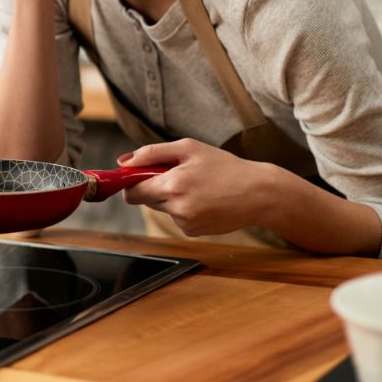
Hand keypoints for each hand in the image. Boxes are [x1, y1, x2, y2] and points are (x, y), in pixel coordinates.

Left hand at [118, 139, 279, 236]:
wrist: (258, 193)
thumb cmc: (224, 166)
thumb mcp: (188, 148)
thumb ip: (151, 153)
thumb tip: (122, 162)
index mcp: (172, 186)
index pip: (131, 192)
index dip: (130, 182)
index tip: (135, 175)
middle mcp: (176, 208)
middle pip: (144, 200)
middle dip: (153, 187)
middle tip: (177, 174)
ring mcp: (185, 223)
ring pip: (162, 208)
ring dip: (170, 197)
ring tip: (197, 186)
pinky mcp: (193, 232)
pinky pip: (177, 217)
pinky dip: (184, 208)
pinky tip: (204, 200)